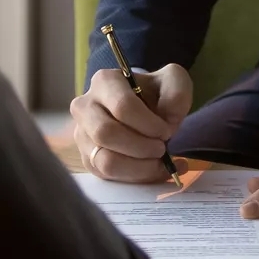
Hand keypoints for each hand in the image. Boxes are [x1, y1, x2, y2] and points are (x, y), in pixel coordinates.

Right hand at [71, 63, 192, 180]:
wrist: (143, 108)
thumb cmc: (154, 93)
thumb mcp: (173, 81)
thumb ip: (177, 93)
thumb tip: (167, 117)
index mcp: (104, 81)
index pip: (122, 106)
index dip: (148, 124)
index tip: (167, 131)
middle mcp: (85, 107)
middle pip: (106, 133)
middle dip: (141, 147)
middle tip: (162, 148)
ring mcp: (82, 135)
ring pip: (104, 160)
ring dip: (139, 167)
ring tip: (159, 162)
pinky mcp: (87, 158)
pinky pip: (107, 176)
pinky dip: (135, 177)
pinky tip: (154, 170)